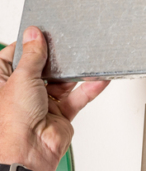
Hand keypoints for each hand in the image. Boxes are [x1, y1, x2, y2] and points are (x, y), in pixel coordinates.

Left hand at [0, 26, 108, 170]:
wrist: (30, 150)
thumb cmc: (12, 122)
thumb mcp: (21, 78)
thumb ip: (32, 55)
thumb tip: (34, 34)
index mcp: (2, 82)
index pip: (15, 56)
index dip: (28, 45)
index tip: (42, 34)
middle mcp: (22, 92)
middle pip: (42, 67)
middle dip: (55, 60)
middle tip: (66, 46)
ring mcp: (42, 102)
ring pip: (62, 81)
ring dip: (74, 74)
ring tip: (85, 61)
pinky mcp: (61, 112)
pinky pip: (78, 96)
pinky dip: (90, 88)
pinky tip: (98, 78)